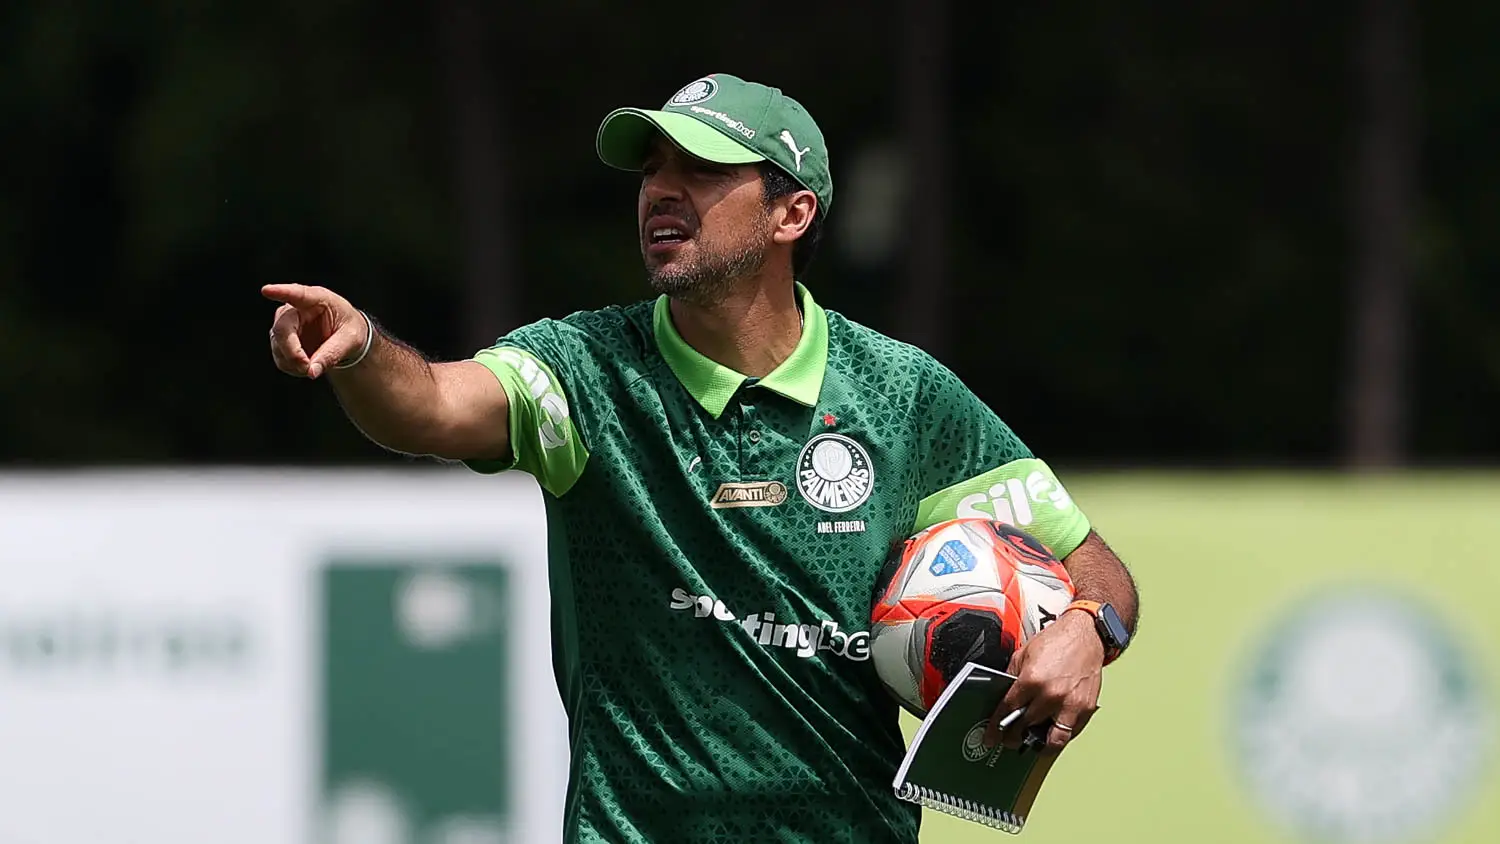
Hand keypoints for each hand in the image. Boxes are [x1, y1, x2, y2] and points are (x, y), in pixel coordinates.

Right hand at [263, 284, 366, 378]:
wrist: (346, 337)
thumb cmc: (350, 329)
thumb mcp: (351, 340)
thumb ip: (333, 353)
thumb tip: (312, 371)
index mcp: (318, 298)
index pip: (297, 293)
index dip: (281, 292)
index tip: (267, 290)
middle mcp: (296, 308)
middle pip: (283, 328)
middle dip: (292, 351)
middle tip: (307, 368)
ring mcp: (286, 323)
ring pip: (278, 344)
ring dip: (294, 362)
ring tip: (314, 366)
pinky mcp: (282, 338)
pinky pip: (280, 356)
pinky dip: (292, 367)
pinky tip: (307, 366)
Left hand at [987, 609, 1103, 752]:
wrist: (1086, 635)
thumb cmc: (1057, 641)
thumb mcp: (1023, 654)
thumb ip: (1012, 678)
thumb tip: (1003, 697)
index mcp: (1032, 680)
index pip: (1008, 710)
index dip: (997, 726)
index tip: (992, 737)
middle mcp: (1051, 695)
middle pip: (1027, 727)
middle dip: (1014, 737)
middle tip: (1010, 740)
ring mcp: (1071, 705)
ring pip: (1053, 741)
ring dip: (1040, 745)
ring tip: (1032, 743)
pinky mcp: (1086, 709)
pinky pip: (1071, 733)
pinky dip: (1061, 736)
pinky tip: (1051, 731)